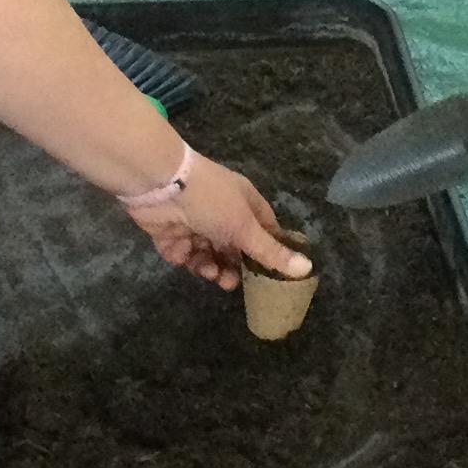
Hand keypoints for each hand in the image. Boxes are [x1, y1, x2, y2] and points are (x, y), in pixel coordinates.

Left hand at [123, 155, 310, 289]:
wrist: (160, 186)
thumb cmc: (211, 201)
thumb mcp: (245, 228)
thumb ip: (270, 252)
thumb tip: (307, 268)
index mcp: (244, 202)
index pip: (264, 229)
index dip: (268, 251)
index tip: (271, 275)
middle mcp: (221, 212)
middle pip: (233, 247)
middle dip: (233, 267)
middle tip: (229, 282)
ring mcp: (194, 222)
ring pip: (208, 254)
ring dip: (209, 266)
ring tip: (208, 272)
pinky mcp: (171, 232)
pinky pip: (182, 253)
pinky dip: (183, 256)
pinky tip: (182, 252)